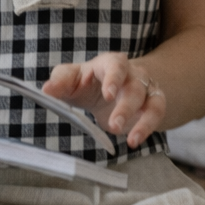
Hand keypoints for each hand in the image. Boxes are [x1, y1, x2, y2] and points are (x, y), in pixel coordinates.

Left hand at [42, 53, 165, 149]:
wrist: (111, 89)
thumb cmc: (87, 82)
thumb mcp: (71, 79)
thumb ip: (59, 82)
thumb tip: (46, 90)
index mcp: (109, 63)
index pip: (115, 65)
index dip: (114, 78)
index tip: (108, 94)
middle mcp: (131, 73)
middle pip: (134, 86)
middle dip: (126, 107)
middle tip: (114, 125)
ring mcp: (145, 89)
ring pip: (151, 100)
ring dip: (142, 121)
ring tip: (130, 140)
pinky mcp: (154, 104)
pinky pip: (158, 113)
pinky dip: (149, 127)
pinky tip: (135, 140)